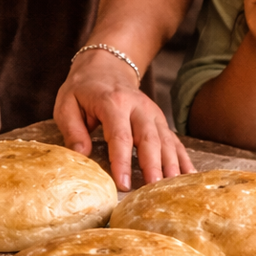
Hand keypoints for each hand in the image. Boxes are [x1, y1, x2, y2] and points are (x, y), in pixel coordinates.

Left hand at [54, 49, 194, 190]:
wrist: (106, 66)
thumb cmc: (83, 90)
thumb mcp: (66, 104)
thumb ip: (72, 130)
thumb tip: (81, 155)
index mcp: (113, 102)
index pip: (120, 135)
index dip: (122, 161)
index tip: (123, 184)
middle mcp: (138, 107)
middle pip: (149, 138)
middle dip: (153, 165)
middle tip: (154, 189)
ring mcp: (153, 113)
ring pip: (166, 140)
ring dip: (171, 164)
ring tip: (173, 187)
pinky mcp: (160, 120)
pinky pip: (174, 140)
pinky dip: (183, 158)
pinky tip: (189, 176)